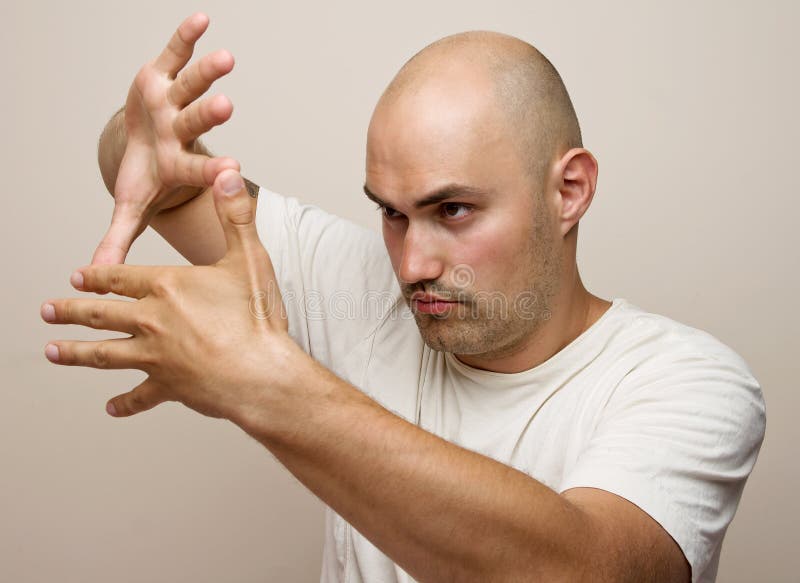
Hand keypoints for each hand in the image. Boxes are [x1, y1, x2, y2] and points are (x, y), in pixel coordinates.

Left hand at [43, 170, 298, 420]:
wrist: (262, 374)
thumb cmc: (257, 318)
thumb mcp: (249, 258)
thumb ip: (235, 215)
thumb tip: (228, 174)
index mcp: (167, 287)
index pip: (120, 278)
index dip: (97, 276)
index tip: (76, 277)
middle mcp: (151, 321)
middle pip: (101, 314)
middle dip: (71, 311)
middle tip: (47, 311)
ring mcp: (156, 357)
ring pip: (104, 354)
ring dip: (75, 353)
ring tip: (52, 352)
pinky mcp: (168, 387)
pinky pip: (139, 396)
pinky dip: (125, 403)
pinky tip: (111, 408)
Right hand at [93, 12, 239, 265]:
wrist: (146, 145)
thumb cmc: (144, 177)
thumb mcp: (131, 207)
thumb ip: (118, 239)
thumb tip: (93, 275)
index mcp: (179, 165)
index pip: (199, 170)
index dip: (213, 171)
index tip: (232, 170)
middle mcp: (180, 132)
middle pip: (198, 123)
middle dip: (210, 115)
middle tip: (227, 107)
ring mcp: (174, 104)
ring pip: (193, 87)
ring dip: (207, 73)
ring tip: (227, 58)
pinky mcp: (162, 76)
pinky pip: (176, 54)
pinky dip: (186, 38)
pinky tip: (203, 19)